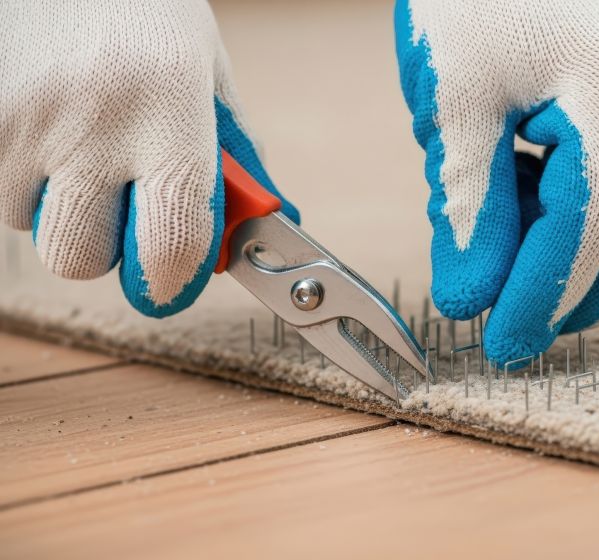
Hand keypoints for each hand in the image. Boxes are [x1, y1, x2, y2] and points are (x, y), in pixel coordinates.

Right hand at [0, 0, 298, 316]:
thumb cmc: (146, 18)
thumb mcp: (207, 75)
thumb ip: (235, 159)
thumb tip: (266, 227)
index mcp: (170, 108)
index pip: (175, 243)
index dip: (174, 280)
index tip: (173, 281)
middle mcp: (93, 120)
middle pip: (84, 259)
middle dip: (107, 249)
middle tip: (121, 206)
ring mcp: (23, 122)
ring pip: (35, 228)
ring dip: (61, 207)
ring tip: (79, 144)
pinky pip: (0, 197)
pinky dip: (22, 180)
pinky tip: (45, 131)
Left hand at [395, 0, 598, 363]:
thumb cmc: (469, 0)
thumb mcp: (454, 104)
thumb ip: (468, 207)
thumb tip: (471, 300)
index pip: (587, 225)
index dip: (542, 295)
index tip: (499, 341)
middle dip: (590, 297)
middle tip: (524, 328)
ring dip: (593, 267)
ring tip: (519, 273)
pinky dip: (590, 228)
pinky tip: (533, 222)